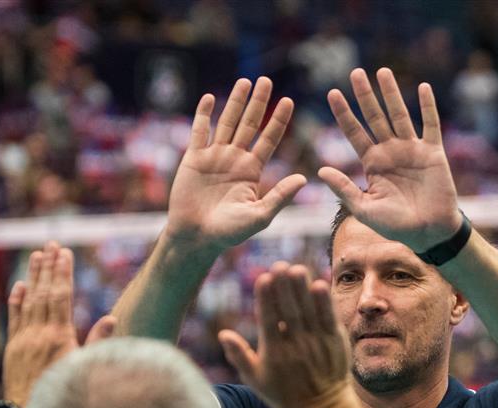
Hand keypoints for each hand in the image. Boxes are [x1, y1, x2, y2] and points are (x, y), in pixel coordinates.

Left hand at [4, 242, 114, 407]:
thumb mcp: (85, 369)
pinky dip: (16, 300)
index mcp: (59, 337)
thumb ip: (97, 343)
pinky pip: (14, 318)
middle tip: (50, 245)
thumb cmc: (64, 394)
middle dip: (48, 267)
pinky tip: (19, 285)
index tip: (65, 253)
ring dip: (33, 276)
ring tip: (36, 255)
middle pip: (43, 293)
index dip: (63, 273)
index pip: (61, 296)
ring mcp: (23, 340)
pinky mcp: (13, 348)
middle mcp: (38, 334)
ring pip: (28, 301)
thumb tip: (110, 317)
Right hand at [166, 77, 306, 252]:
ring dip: (235, 102)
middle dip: (258, 103)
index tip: (288, 101)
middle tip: (267, 80)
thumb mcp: (260, 215)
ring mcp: (214, 157)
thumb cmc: (229, 233)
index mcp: (252, 171)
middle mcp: (235, 160)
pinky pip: (200, 131)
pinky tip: (211, 97)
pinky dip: (204, 114)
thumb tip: (303, 178)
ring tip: (245, 81)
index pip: (269, 139)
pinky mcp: (194, 158)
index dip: (278, 120)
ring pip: (227, 122)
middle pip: (249, 124)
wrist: (197, 237)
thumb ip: (280, 196)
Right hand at [217, 262, 351, 407]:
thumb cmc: (285, 393)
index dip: (266, 300)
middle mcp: (296, 347)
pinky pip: (329, 319)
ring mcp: (317, 344)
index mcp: (274, 354)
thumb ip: (239, 355)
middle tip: (279, 265)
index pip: (269, 322)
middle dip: (284, 287)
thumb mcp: (256, 380)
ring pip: (309, 312)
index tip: (263, 278)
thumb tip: (222, 334)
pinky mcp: (336, 342)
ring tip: (297, 268)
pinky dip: (325, 303)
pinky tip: (320, 285)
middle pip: (289, 312)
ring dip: (303, 289)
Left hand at [319, 68, 462, 252]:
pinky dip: (427, 107)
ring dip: (391, 94)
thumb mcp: (364, 209)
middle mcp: (390, 152)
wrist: (428, 233)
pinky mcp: (433, 153)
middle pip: (375, 117)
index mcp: (372, 163)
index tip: (332, 93)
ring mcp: (412, 150)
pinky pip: (430, 125)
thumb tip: (320, 170)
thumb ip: (344, 189)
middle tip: (355, 73)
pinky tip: (423, 87)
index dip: (344, 113)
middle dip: (365, 96)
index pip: (354, 133)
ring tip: (382, 72)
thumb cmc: (396, 226)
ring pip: (399, 115)